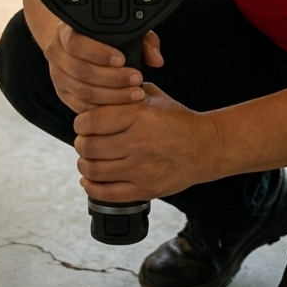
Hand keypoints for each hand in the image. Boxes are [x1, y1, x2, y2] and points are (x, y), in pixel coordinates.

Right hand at [43, 25, 163, 113]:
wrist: (76, 44)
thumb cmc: (103, 35)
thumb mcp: (122, 30)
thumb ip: (142, 41)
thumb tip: (156, 60)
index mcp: (66, 32)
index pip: (76, 43)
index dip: (98, 53)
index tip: (122, 59)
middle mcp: (57, 54)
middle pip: (80, 71)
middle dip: (112, 78)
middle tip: (136, 79)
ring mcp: (57, 76)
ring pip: (82, 91)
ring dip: (111, 96)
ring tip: (135, 94)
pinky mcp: (63, 94)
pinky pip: (80, 106)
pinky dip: (102, 108)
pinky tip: (121, 106)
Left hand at [73, 83, 219, 202]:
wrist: (206, 147)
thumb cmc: (177, 120)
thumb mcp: (153, 97)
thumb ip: (125, 94)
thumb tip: (95, 93)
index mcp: (139, 115)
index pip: (90, 120)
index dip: (80, 123)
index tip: (83, 125)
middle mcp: (139, 141)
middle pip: (88, 146)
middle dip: (81, 144)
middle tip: (84, 142)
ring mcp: (142, 168)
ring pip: (94, 170)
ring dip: (84, 165)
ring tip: (88, 160)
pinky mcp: (146, 189)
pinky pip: (108, 193)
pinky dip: (92, 187)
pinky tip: (89, 180)